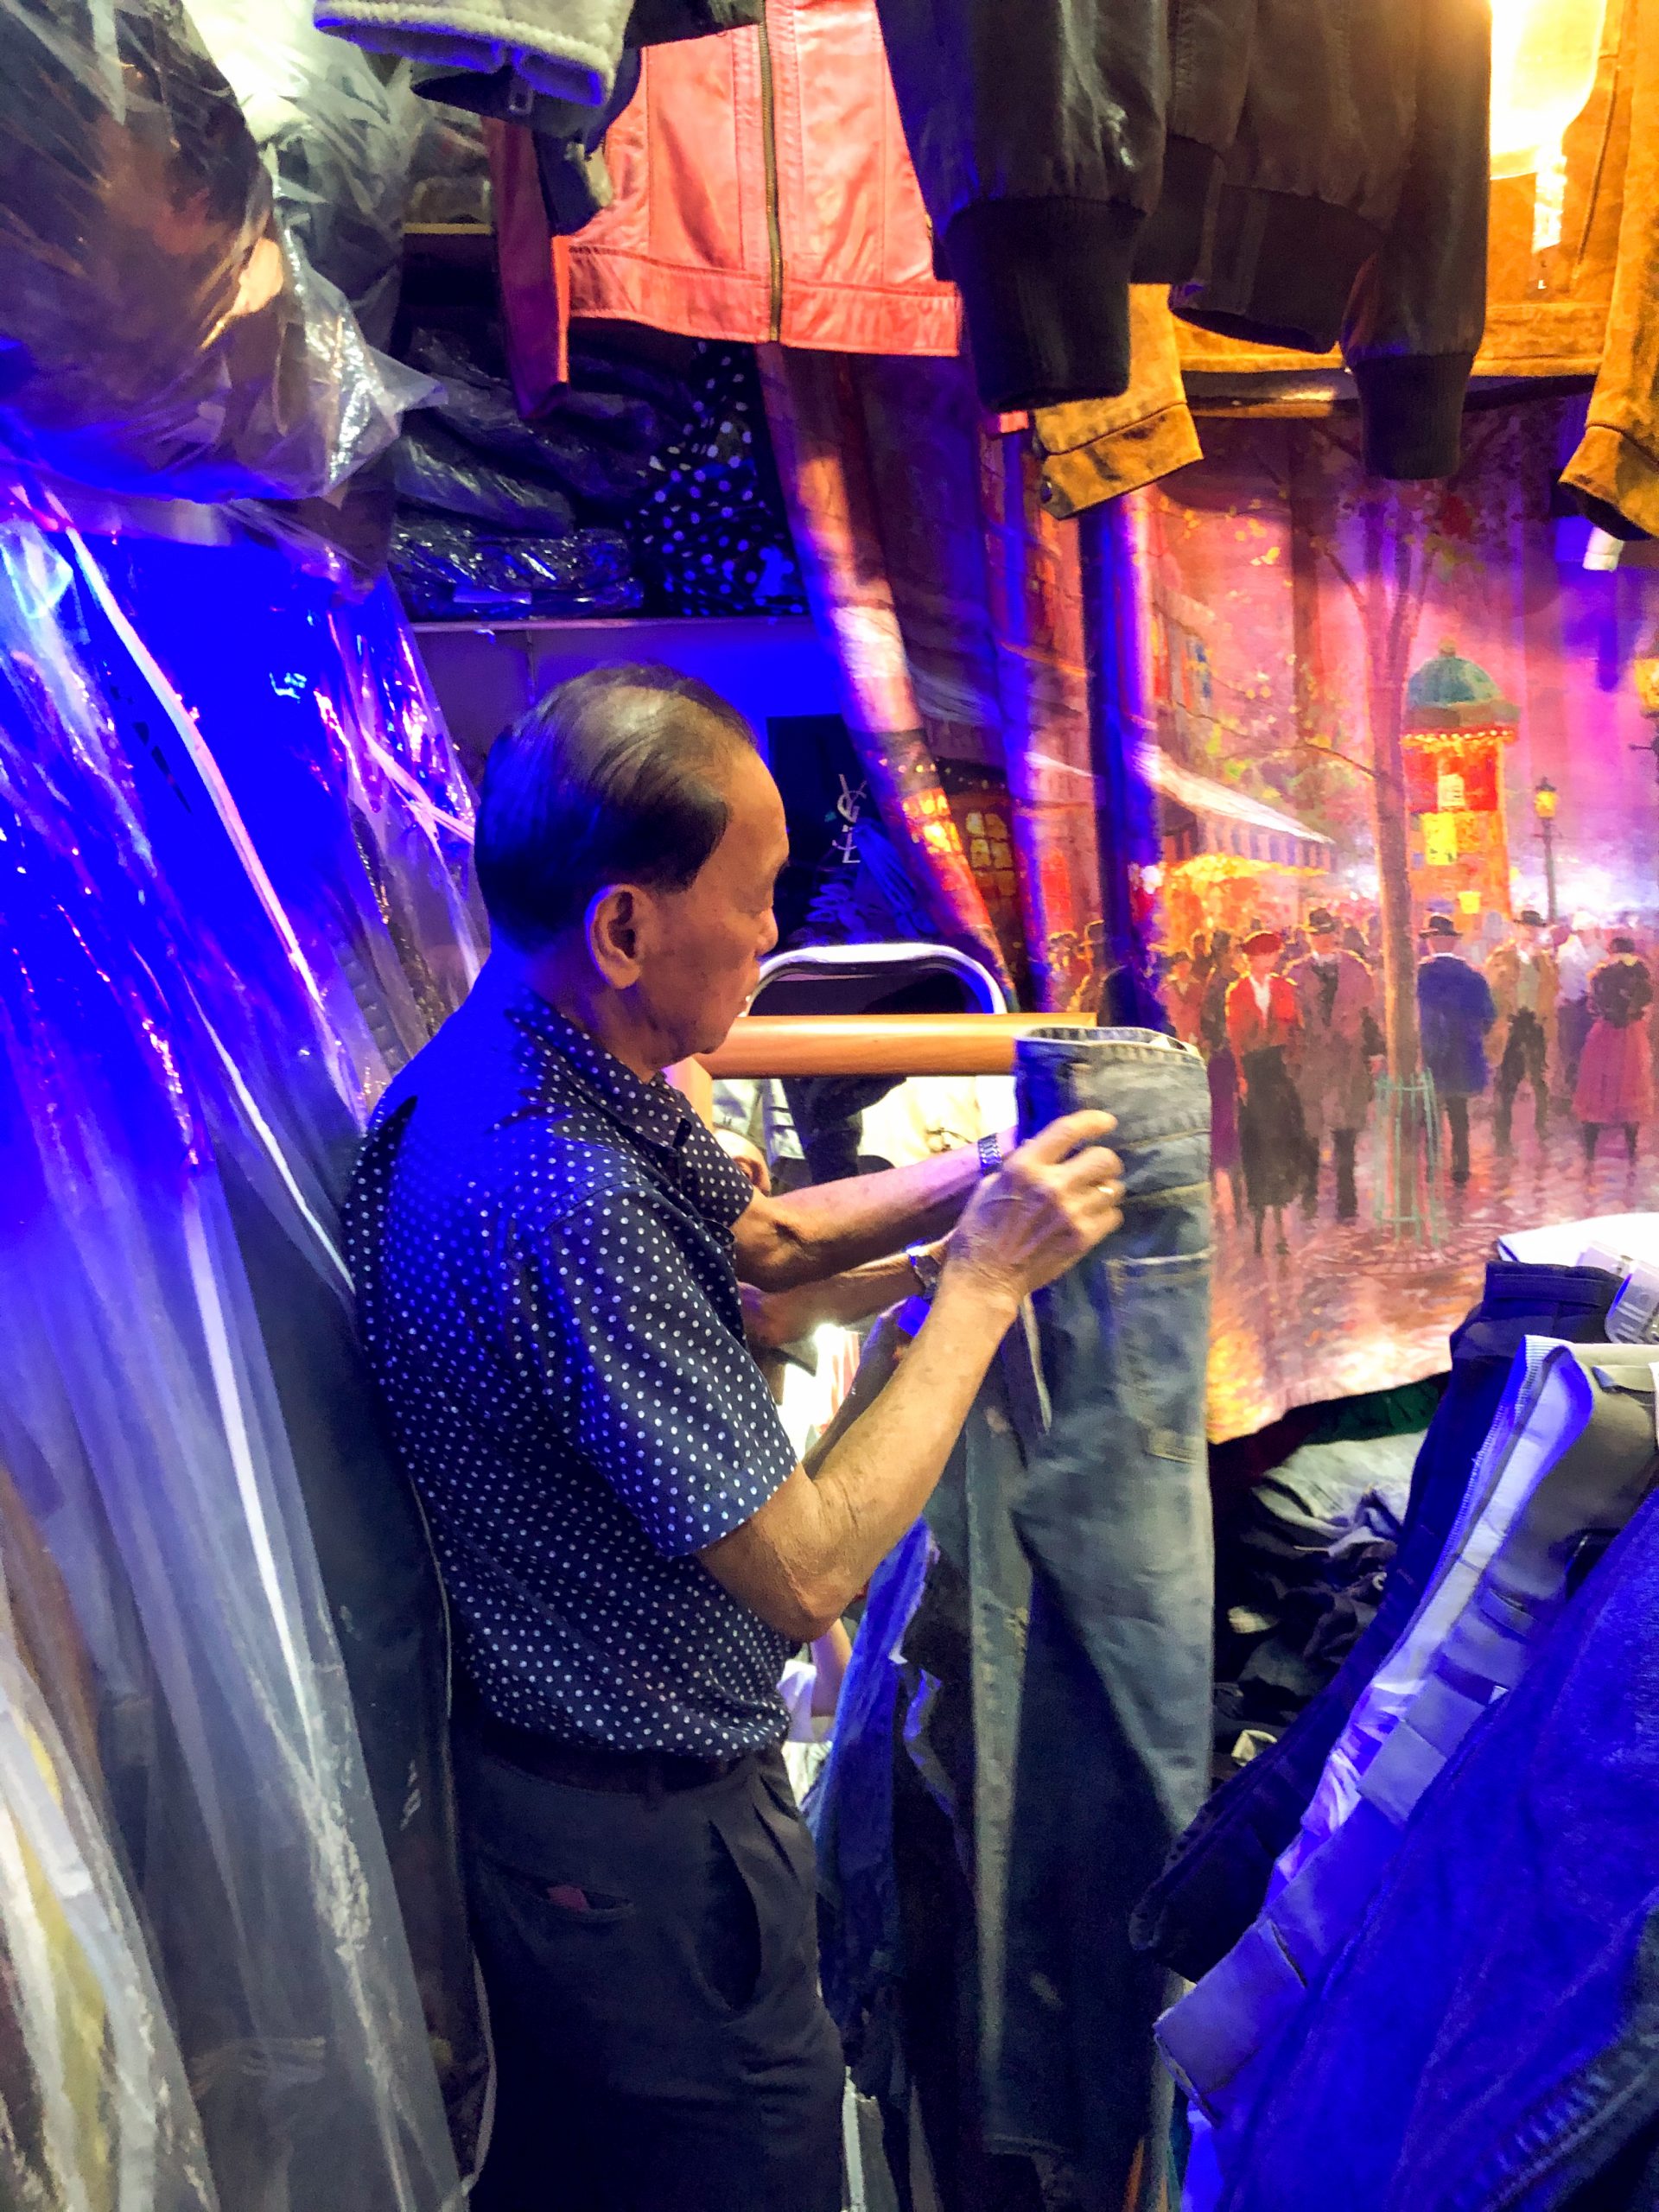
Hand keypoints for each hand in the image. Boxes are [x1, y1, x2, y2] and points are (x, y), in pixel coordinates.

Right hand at [944, 1110, 1122, 1309]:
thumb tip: (1049, 1151)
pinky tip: (1090, 1220)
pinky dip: (1105, 1216)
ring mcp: (1071, 1214)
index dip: (1093, 1122)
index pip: (1069, 1130)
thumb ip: (1022, 1165)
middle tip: (1096, 1170)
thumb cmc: (980, 1229)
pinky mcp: (1082, 1238)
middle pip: (1105, 1158)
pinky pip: (1113, 1216)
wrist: (985, 1278)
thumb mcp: (991, 1185)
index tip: (1105, 1122)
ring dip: (1105, 1190)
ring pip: (1113, 1188)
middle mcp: (1052, 1186)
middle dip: (1104, 1161)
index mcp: (1025, 1167)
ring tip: (1091, 1198)